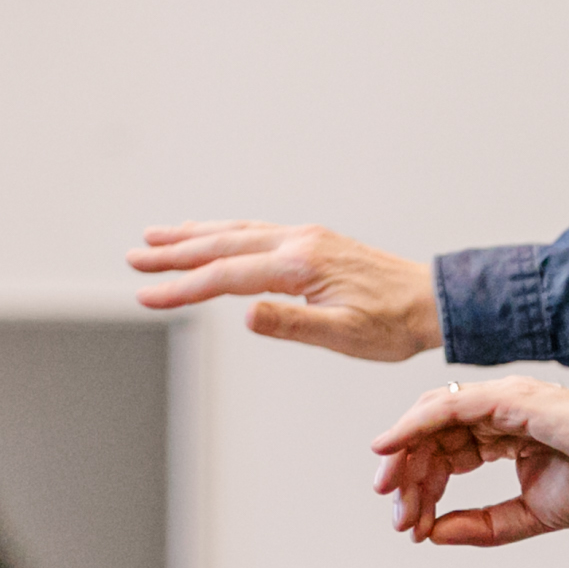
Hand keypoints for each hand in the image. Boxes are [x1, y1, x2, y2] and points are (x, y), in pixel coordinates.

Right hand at [127, 219, 440, 361]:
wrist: (433, 302)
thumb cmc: (394, 325)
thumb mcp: (344, 335)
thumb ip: (292, 324)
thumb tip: (246, 313)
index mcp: (301, 264)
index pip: (227, 276)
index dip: (183, 287)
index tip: (146, 295)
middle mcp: (299, 242)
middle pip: (223, 244)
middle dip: (175, 253)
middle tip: (134, 258)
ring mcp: (306, 238)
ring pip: (237, 232)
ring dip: (194, 236)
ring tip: (156, 238)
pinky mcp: (314, 242)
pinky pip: (257, 231)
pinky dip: (225, 233)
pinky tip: (213, 238)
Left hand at [369, 378, 568, 546]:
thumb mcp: (533, 514)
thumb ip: (483, 525)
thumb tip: (432, 534)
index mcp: (507, 434)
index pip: (448, 455)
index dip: (425, 489)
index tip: (414, 528)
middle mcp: (498, 411)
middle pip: (431, 438)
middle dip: (407, 477)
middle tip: (398, 517)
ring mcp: (502, 400)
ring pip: (431, 420)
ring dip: (403, 456)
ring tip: (389, 492)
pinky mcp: (507, 397)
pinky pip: (446, 408)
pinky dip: (410, 425)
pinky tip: (387, 447)